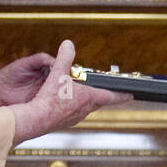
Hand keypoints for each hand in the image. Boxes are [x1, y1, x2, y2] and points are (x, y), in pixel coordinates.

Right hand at [7, 40, 130, 144]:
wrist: (35, 119)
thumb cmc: (49, 99)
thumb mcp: (58, 73)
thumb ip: (64, 58)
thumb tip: (69, 44)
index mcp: (88, 98)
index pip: (112, 96)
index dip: (122, 94)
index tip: (131, 94)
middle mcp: (85, 109)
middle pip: (99, 102)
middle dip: (104, 96)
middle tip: (108, 92)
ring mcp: (75, 117)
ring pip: (86, 108)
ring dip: (88, 101)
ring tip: (84, 94)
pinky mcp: (64, 122)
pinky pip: (74, 113)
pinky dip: (74, 107)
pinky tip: (66, 103)